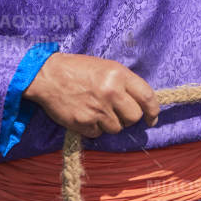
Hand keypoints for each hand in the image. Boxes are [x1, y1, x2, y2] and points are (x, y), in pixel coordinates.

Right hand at [22, 53, 159, 138]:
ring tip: (97, 110)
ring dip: (110, 124)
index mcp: (119, 75)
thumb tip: (142, 103)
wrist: (47, 75)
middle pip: (134, 117)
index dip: (153, 111)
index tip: (152, 118)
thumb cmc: (78, 69)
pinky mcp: (83, 122)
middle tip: (117, 112)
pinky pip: (98, 134)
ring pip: (116, 128)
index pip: (147, 97)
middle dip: (128, 118)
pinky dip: (94, 129)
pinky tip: (86, 115)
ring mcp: (97, 109)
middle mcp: (111, 92)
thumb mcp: (106, 67)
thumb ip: (125, 83)